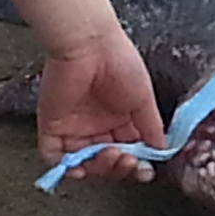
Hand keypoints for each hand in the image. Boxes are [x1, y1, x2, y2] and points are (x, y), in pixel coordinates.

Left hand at [36, 31, 166, 185]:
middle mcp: (97, 126)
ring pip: (84, 163)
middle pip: (106, 161)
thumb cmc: (119, 62)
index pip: (128, 152)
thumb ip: (151, 126)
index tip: (143, 170)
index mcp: (120, 120)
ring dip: (98, 168)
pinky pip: (55, 156)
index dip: (135, 165)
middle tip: (127, 161)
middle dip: (118, 167)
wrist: (89, 45)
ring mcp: (74, 128)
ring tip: (110, 155)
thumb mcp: (144, 98)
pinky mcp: (52, 127)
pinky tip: (81, 166)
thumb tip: (162, 150)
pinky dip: (65, 168)